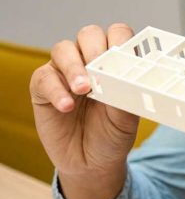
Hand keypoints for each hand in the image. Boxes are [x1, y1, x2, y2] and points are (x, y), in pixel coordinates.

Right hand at [30, 24, 139, 198]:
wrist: (92, 164)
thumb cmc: (111, 135)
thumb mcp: (127, 119)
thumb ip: (126, 95)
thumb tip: (126, 78)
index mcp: (113, 62)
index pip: (117, 35)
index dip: (121, 41)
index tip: (124, 58)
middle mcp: (88, 60)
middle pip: (89, 35)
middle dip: (95, 49)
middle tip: (100, 71)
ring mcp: (64, 71)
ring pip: (64, 49)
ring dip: (74, 67)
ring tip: (83, 90)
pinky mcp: (43, 87)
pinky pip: (44, 78)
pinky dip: (56, 90)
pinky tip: (67, 106)